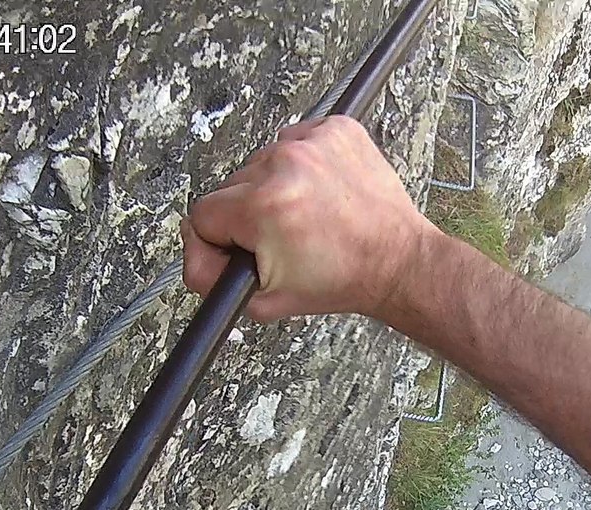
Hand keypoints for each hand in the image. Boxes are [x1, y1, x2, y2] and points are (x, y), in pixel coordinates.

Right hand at [181, 116, 435, 321]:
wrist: (398, 261)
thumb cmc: (340, 280)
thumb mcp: (263, 299)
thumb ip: (210, 278)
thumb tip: (192, 253)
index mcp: (262, 206)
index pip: (203, 214)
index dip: (218, 241)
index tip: (242, 251)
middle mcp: (285, 165)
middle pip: (232, 187)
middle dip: (247, 215)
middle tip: (281, 238)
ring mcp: (314, 142)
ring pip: (263, 162)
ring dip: (274, 187)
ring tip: (306, 215)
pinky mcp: (338, 129)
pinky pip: (296, 140)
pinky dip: (302, 164)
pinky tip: (321, 192)